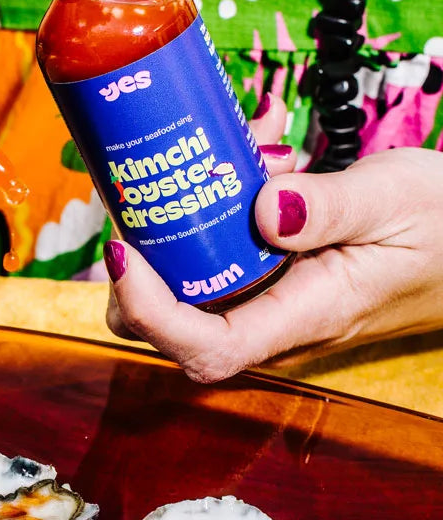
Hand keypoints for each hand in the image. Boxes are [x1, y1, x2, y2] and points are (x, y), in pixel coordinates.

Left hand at [105, 99, 442, 381]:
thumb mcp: (395, 200)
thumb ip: (328, 207)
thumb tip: (263, 207)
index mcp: (308, 317)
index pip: (208, 348)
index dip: (150, 311)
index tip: (123, 249)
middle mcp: (277, 326)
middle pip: (173, 332)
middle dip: (136, 272)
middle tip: (134, 195)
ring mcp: (270, 308)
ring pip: (187, 297)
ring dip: (164, 241)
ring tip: (180, 171)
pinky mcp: (269, 284)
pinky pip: (214, 268)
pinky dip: (198, 226)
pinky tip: (219, 171)